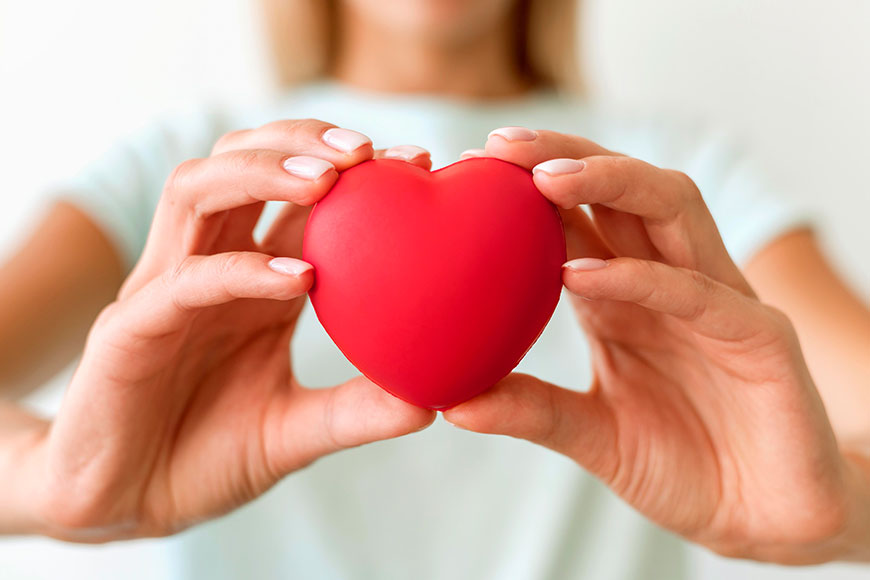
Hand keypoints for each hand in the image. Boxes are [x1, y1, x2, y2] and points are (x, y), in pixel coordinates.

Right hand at [25, 121, 434, 540]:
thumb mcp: (295, 431)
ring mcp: (165, 290)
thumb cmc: (206, 457)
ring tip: (327, 181)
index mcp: (252, 281)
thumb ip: (354, 412)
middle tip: (368, 149)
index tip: (417, 162)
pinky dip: (243, 269)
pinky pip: (184, 280)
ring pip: (196, 190)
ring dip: (261, 173)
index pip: (298, 201)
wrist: (129, 506)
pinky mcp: (130, 328)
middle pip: (241, 163)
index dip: (354, 173)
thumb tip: (430, 405)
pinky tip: (299, 278)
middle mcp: (209, 267)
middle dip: (301, 141)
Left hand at [447, 128, 869, 562]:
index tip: (472, 164)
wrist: (761, 522)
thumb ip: (533, 410)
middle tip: (499, 146)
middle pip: (625, 189)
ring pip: (672, 209)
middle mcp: (670, 284)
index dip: (530, 184)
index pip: (582, 217)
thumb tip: (452, 402)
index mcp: (627, 296)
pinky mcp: (759, 338)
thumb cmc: (683, 467)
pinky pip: (698, 293)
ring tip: (543, 179)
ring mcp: (718, 303)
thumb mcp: (592, 434)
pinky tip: (579, 273)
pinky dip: (638, 277)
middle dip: (566, 155)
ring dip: (610, 182)